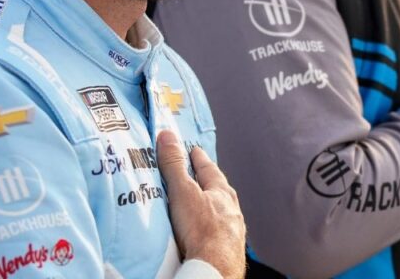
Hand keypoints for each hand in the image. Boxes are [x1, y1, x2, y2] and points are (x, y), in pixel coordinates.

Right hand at [157, 130, 245, 278]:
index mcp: (221, 191)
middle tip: (196, 175)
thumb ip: (174, 165)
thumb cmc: (202, 229)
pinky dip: (209, 227)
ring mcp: (232, 229)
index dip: (198, 158)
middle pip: (217, 189)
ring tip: (198, 205)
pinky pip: (218, 231)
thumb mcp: (183, 191)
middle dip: (206, 182)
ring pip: (220, 211)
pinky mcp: (228, 248)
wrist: (215, 268)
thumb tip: (167, 135)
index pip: (208, 168)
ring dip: (209, 206)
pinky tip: (203, 232)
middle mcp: (231, 209)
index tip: (193, 150)